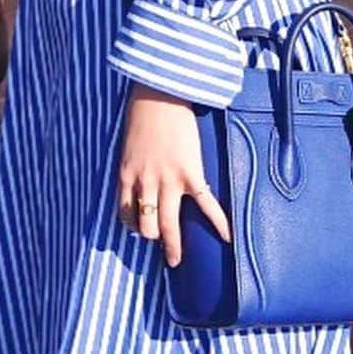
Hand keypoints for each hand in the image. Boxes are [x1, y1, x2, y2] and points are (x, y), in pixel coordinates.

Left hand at [118, 82, 230, 267]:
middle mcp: (146, 183)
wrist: (160, 93)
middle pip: (147, 225)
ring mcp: (169, 181)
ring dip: (173, 246)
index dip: (133, 226)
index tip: (140, 230)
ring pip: (168, 225)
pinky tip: (226, 238)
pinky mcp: (190, 173)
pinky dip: (218, 223)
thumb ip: (133, 164)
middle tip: (163, 253)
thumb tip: (140, 176)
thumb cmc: (142, 113)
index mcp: (127, 174)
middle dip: (154, 241)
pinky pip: (206, 204)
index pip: (125, 213)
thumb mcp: (128, 143)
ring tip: (177, 260)